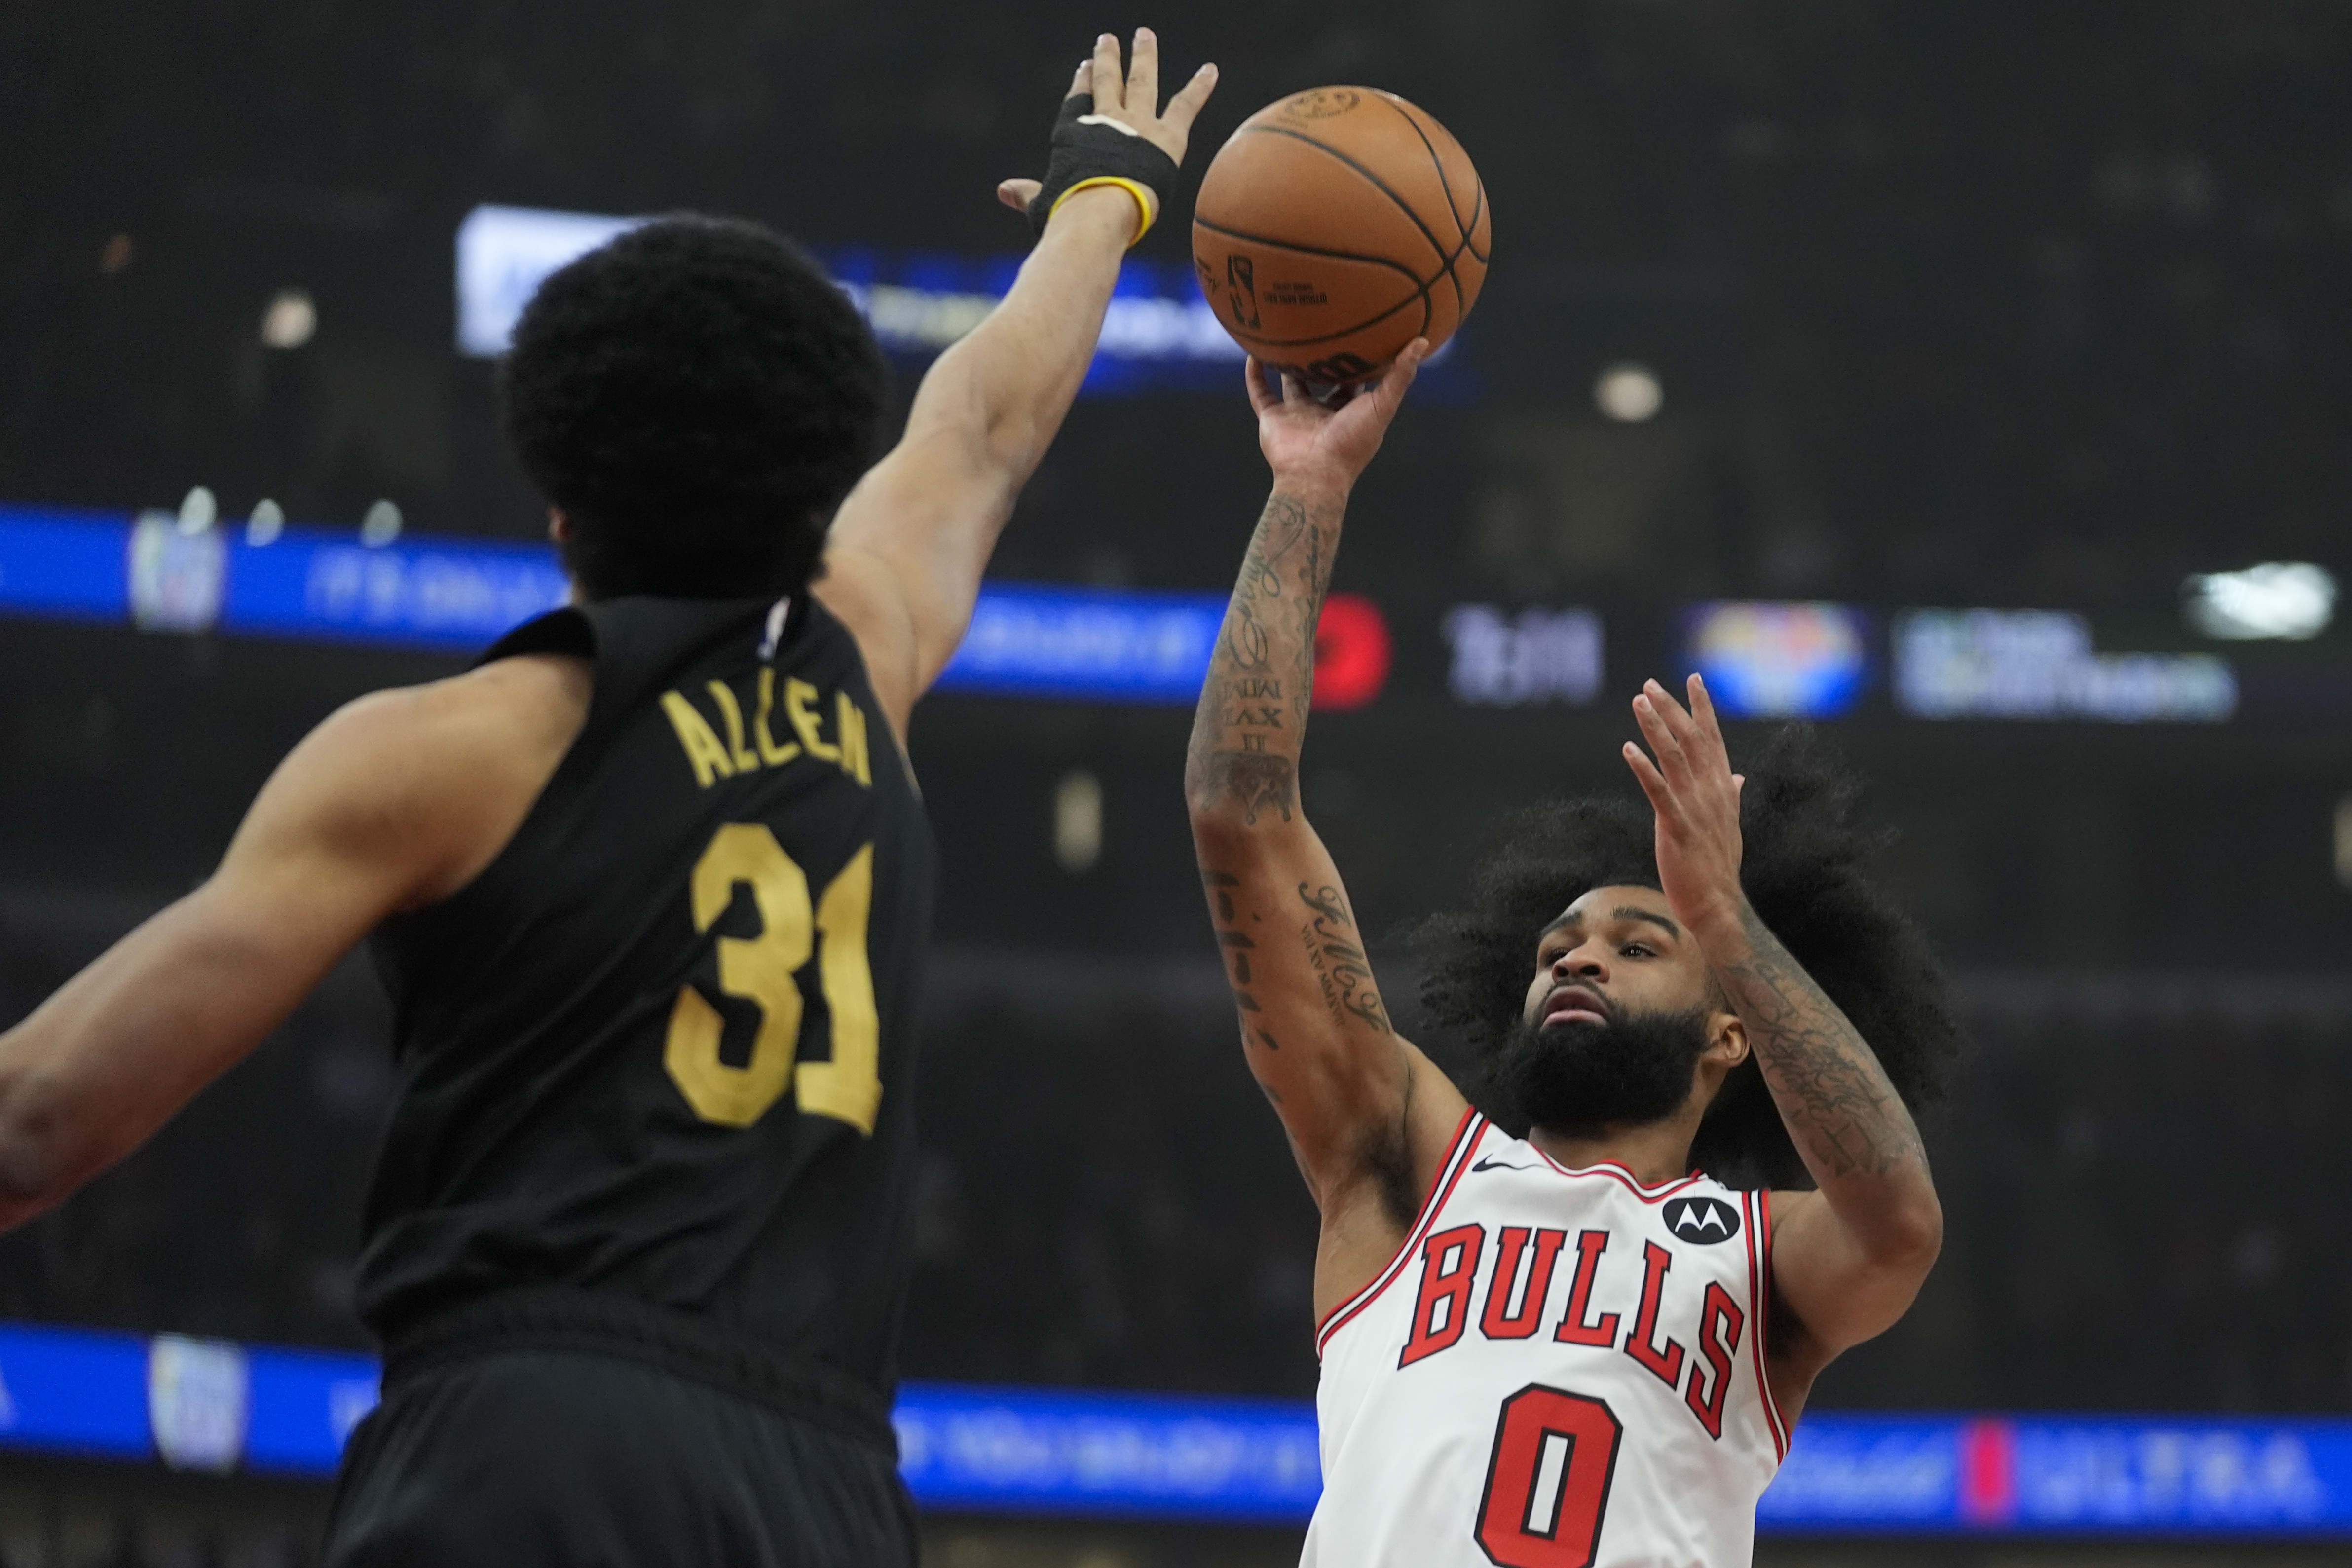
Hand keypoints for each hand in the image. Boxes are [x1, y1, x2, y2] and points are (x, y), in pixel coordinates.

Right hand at [997, 30, 1219, 219]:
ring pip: (1142, 81)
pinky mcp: (1167, 136)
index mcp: (1073, 134)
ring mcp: (1137, 123)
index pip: (1077, 102)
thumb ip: (1026, 193)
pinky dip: (1200, 86)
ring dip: (1143, 56)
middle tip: (1108, 39)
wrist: (1099, 212)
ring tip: (1144, 34)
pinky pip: (1186, 105)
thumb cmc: (1066, 214)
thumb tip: (1003, 191)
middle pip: (1106, 81)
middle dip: (1107, 59)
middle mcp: (1105, 119)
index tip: (1082, 66)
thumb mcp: (1042, 203)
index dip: (1080, 83)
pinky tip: (1211, 70)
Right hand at [1246, 340, 1427, 491]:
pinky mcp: (1272, 419)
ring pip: (1290, 383)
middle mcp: (1322, 412)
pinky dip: (1254, 374)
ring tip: (1285, 333)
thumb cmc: (1353, 443)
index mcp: (1349, 411)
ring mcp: (1296, 415)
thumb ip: (1400, 375)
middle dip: (1323, 360)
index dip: (1358, 361)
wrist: (1315, 473)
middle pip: (1322, 381)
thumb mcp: (1383, 404)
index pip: (1355, 382)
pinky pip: (1259, 392)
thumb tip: (1422, 341)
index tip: (1363, 334)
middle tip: (1323, 327)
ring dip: (1286, 363)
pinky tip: (1253, 351)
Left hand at [1622, 675, 1748, 937]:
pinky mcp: (1676, 827)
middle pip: (1692, 740)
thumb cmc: (1717, 864)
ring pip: (1674, 758)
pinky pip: (1658, 791)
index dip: (1702, 708)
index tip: (1692, 679)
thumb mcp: (1728, 824)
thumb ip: (1730, 795)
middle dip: (1672, 709)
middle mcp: (1712, 792)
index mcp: (1723, 788)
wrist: (1717, 903)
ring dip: (1656, 728)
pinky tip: (1627, 749)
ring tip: (1638, 703)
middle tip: (1649, 685)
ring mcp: (1695, 808)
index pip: (1713, 739)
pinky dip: (1643, 768)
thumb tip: (1738, 777)